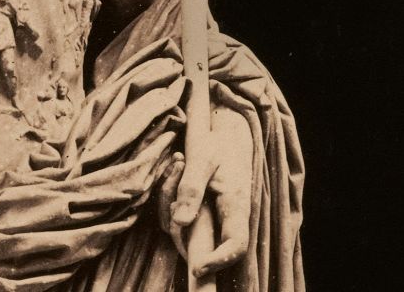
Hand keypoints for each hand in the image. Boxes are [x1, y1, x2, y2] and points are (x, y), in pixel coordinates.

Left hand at [156, 105, 255, 279]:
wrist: (224, 135)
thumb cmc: (218, 144)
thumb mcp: (202, 159)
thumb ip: (191, 188)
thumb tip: (180, 221)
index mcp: (236, 205)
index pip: (236, 245)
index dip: (219, 261)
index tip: (198, 267)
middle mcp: (226, 216)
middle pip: (203, 243)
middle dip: (178, 225)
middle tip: (176, 175)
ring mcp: (212, 216)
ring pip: (182, 230)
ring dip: (169, 202)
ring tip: (178, 163)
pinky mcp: (198, 212)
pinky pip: (175, 218)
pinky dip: (168, 197)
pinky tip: (175, 169)